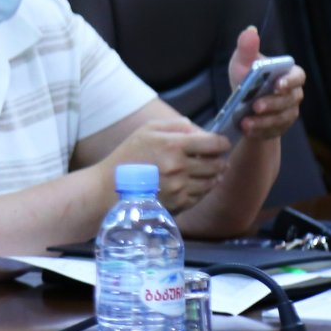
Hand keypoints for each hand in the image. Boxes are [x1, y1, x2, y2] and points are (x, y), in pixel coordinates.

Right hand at [102, 120, 229, 211]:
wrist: (109, 189)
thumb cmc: (127, 156)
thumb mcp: (146, 131)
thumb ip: (175, 125)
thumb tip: (198, 130)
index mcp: (173, 145)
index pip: (214, 143)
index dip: (221, 142)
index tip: (220, 143)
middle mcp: (180, 168)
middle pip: (217, 164)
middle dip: (219, 160)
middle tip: (213, 158)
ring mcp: (180, 188)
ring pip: (212, 181)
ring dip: (212, 176)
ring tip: (203, 172)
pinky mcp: (178, 204)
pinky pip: (201, 196)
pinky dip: (201, 190)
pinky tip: (190, 184)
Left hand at [228, 26, 305, 141]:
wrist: (241, 106)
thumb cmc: (246, 78)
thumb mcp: (242, 63)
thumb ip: (247, 48)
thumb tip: (250, 30)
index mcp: (288, 74)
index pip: (297, 76)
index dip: (290, 81)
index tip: (277, 85)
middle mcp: (293, 94)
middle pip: (289, 100)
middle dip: (273, 103)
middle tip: (256, 106)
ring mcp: (288, 112)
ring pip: (281, 118)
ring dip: (264, 121)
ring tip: (245, 121)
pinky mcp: (280, 128)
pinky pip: (273, 131)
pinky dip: (259, 131)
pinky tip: (246, 129)